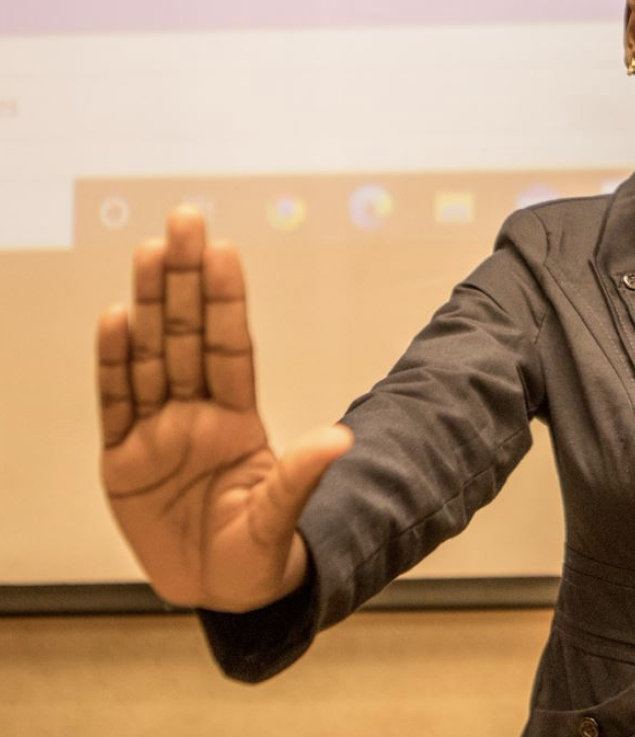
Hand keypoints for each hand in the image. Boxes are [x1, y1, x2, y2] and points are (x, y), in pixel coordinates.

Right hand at [96, 208, 351, 611]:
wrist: (219, 594)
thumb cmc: (258, 554)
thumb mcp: (282, 520)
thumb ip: (300, 477)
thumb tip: (341, 440)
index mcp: (238, 419)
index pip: (230, 346)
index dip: (224, 300)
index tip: (223, 251)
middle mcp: (196, 413)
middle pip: (186, 334)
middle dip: (183, 278)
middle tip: (183, 221)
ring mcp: (157, 431)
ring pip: (149, 355)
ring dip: (145, 303)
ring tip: (148, 251)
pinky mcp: (121, 459)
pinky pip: (114, 402)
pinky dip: (112, 362)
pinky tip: (113, 317)